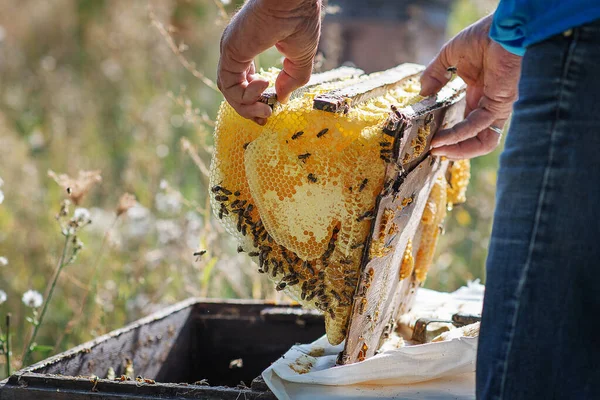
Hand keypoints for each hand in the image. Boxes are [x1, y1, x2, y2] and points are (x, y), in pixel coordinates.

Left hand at [217, 0, 320, 124]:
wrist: (296, 0)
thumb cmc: (301, 21)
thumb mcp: (300, 58)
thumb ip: (291, 80)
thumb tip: (281, 99)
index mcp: (248, 48)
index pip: (242, 81)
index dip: (253, 100)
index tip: (268, 111)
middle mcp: (236, 51)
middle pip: (233, 90)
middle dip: (248, 109)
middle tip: (265, 117)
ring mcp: (231, 52)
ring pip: (229, 92)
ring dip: (246, 108)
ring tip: (266, 110)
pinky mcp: (230, 53)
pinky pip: (230, 86)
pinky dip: (245, 96)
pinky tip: (265, 85)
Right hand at [420, 14, 521, 158]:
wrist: (501, 27)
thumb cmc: (481, 37)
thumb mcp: (449, 57)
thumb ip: (434, 75)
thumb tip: (422, 94)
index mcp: (480, 94)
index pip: (467, 125)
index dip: (451, 136)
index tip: (432, 140)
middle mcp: (489, 104)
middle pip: (476, 139)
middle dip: (455, 150)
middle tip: (433, 152)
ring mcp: (497, 107)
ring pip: (481, 141)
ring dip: (458, 150)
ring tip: (437, 151)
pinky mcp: (500, 104)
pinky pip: (477, 127)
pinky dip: (459, 135)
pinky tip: (442, 138)